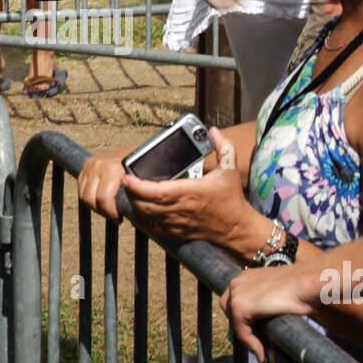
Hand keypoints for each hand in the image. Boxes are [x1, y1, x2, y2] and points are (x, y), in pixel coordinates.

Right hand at [78, 145, 136, 221]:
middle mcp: (99, 165)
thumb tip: (139, 212)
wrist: (140, 149)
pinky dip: (89, 197)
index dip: (111, 212)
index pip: (103, 198)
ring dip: (95, 206)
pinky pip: (81, 188)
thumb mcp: (145, 175)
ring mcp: (91, 164)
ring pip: (84, 195)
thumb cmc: (143, 161)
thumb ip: (138, 191)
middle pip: (91, 199)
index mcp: (113, 167)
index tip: (119, 217)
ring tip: (108, 209)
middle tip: (115, 216)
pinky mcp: (87, 165)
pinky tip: (101, 200)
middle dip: (103, 211)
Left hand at [121, 129, 253, 247]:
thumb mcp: (230, 169)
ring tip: (131, 193)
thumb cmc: (231, 198)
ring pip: (146, 216)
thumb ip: (223, 146)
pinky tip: (140, 210)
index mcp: (190, 192)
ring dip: (135, 205)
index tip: (127, 177)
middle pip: (145, 204)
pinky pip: (153, 228)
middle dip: (131, 193)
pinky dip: (142, 219)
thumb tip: (214, 130)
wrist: (236, 228)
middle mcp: (180, 208)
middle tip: (126, 182)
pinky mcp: (177, 232)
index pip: (156, 191)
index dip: (138, 185)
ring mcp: (177, 222)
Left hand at [220, 264, 312, 361]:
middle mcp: (238, 282)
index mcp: (247, 277)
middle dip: (242, 327)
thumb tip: (264, 327)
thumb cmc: (301, 288)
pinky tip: (262, 354)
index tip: (258, 334)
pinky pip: (241, 332)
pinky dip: (252, 345)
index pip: (236, 301)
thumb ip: (267, 307)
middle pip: (230, 311)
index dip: (245, 320)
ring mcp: (237, 293)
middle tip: (259, 341)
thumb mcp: (279, 296)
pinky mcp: (240, 307)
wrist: (306, 283)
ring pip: (235, 323)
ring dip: (248, 338)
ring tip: (264, 349)